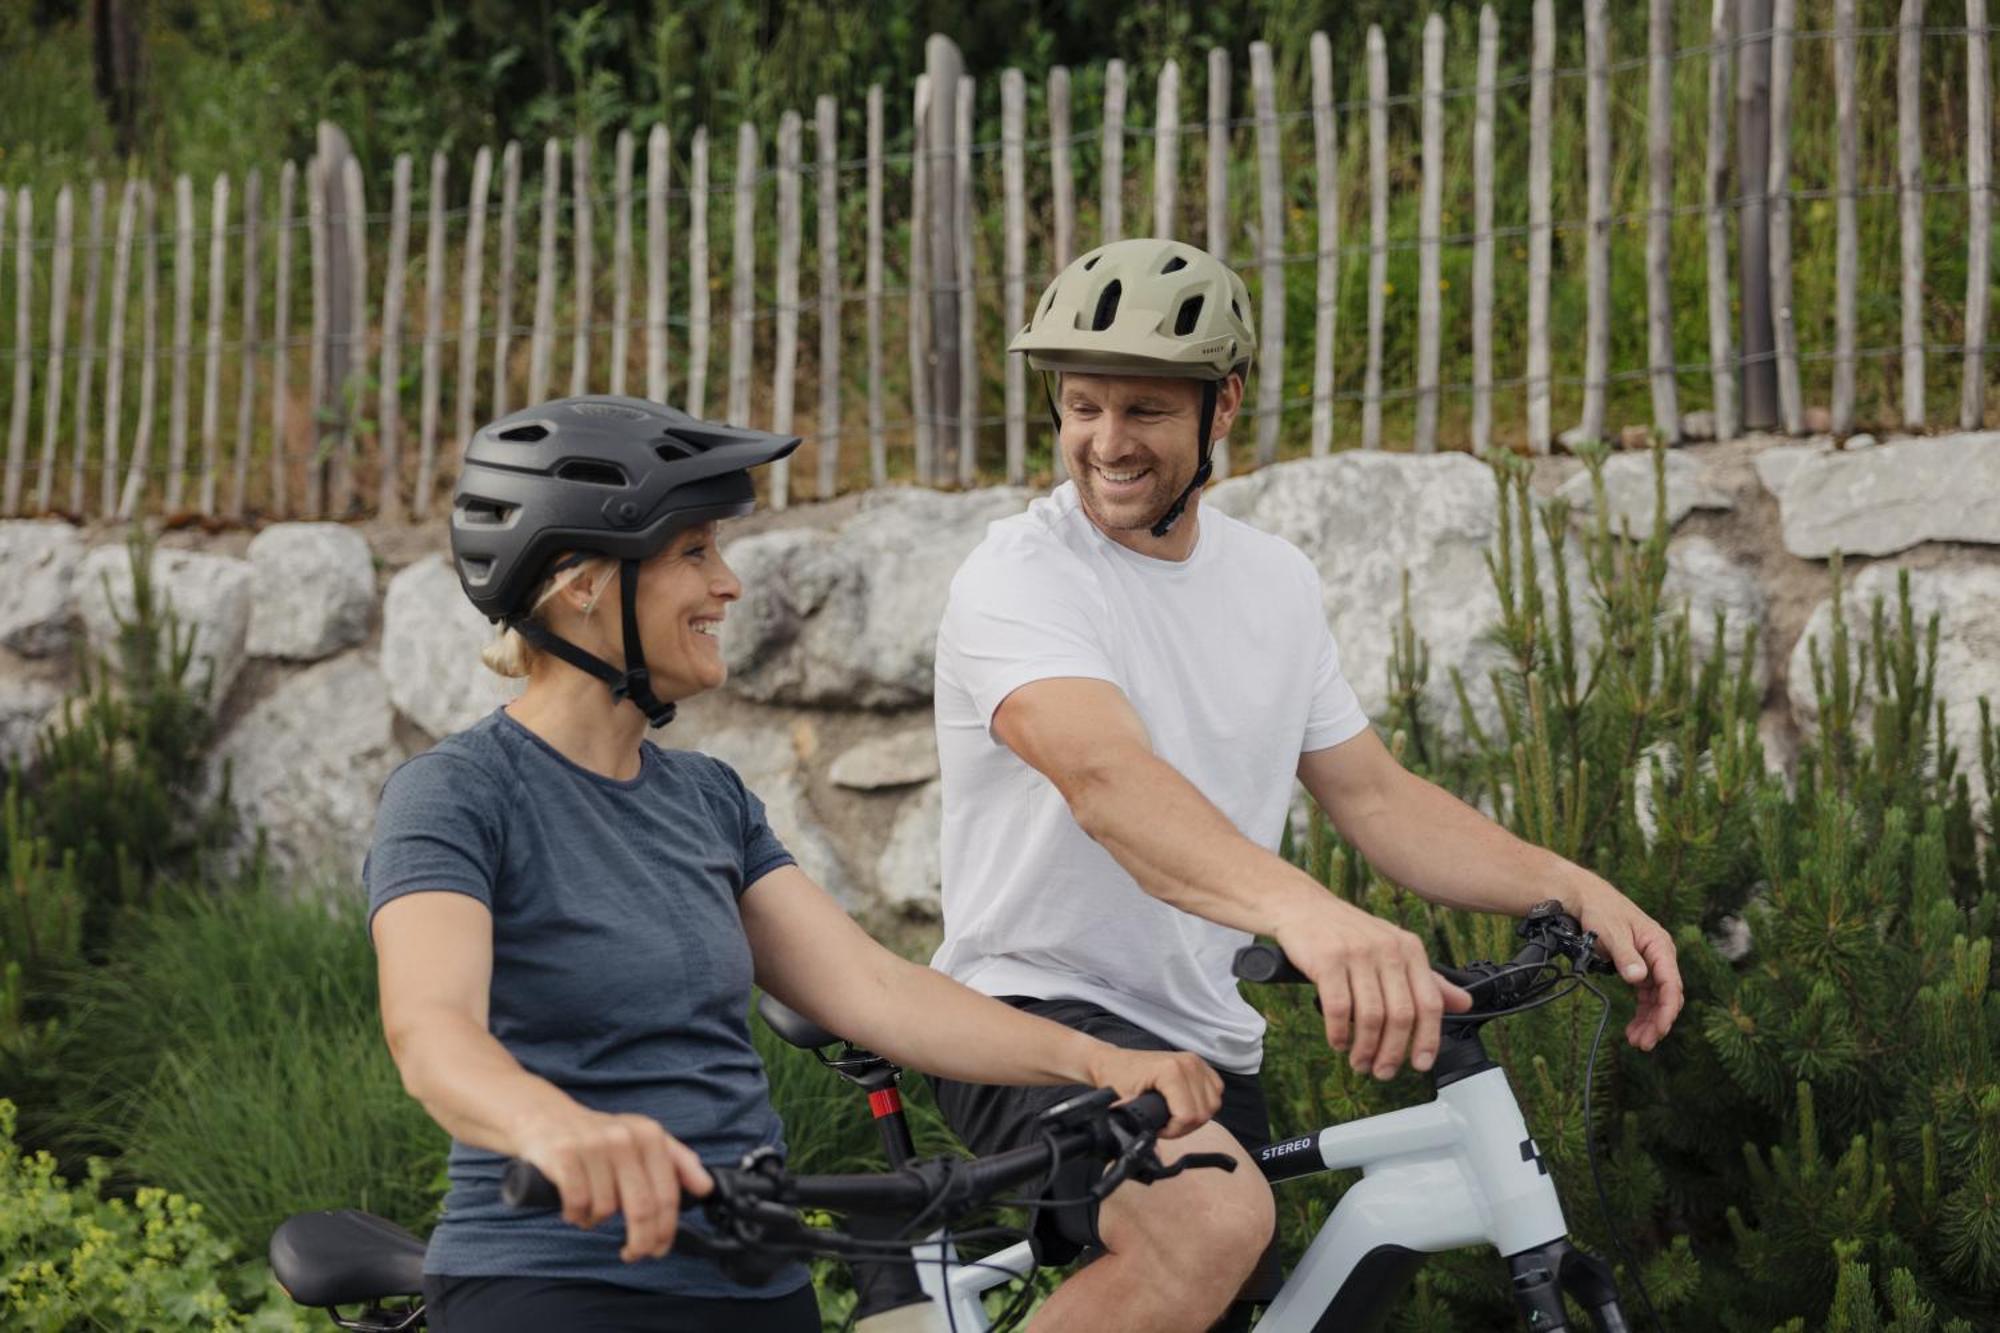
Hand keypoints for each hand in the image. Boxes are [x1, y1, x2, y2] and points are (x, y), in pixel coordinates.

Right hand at [515, 1107, 713, 1262]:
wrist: (545, 1116)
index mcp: (650, 1135)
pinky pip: (577, 1204)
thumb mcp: (642, 1139)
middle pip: (642, 1208)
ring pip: (606, 1209)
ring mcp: (594, 1145)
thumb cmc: (599, 1137)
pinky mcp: (564, 1155)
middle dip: (641, 1241)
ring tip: (591, 1209)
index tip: (661, 1248)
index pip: (667, 1194)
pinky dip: (576, 1216)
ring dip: (597, 1221)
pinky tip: (574, 1208)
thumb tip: (705, 1188)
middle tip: (634, 1253)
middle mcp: (625, 1137)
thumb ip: (677, 1162)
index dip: (666, 1229)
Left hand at [1083, 1044, 1223, 1139]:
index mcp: (1171, 1070)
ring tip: (1173, 1116)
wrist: (1114, 1061)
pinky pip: (1216, 1092)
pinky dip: (1204, 1103)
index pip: (1188, 1115)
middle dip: (1183, 1126)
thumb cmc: (1117, 1080)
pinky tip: (1185, 1105)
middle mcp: (1189, 1064)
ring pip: (1212, 1104)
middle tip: (1164, 1125)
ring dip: (1195, 1117)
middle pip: (1203, 1113)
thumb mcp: (1125, 1105)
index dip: (1173, 1131)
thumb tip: (1150, 1150)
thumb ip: (1140, 1127)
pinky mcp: (1201, 1065)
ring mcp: (1196, 1062)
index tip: (1157, 1129)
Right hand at [1273, 895, 1472, 1079]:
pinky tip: (1338, 1042)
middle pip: (1401, 1015)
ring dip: (1365, 1048)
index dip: (1428, 1039)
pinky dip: (1338, 1033)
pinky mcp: (1327, 959)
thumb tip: (1464, 1003)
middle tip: (1382, 1071)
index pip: (1430, 1003)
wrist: (1302, 907)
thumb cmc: (1348, 934)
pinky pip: (1337, 1007)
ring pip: (1371, 1016)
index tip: (1420, 1064)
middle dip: (1393, 1052)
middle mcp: (1387, 949)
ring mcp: (1357, 953)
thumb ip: (1429, 979)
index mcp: (1409, 949)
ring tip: (1359, 1062)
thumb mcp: (1394, 949)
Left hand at [1571, 878, 1683, 1049]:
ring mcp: (1650, 962)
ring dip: (1649, 1020)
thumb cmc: (1600, 910)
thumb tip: (1639, 979)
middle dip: (1658, 1021)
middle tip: (1644, 1043)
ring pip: (1656, 998)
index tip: (1660, 1030)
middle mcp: (1659, 955)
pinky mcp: (1638, 967)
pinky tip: (1634, 1028)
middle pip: (1667, 994)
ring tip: (1637, 1041)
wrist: (1585, 897)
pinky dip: (1641, 1011)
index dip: (1667, 1009)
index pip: (1671, 983)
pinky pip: (1645, 994)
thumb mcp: (1611, 932)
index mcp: (1659, 945)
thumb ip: (1625, 956)